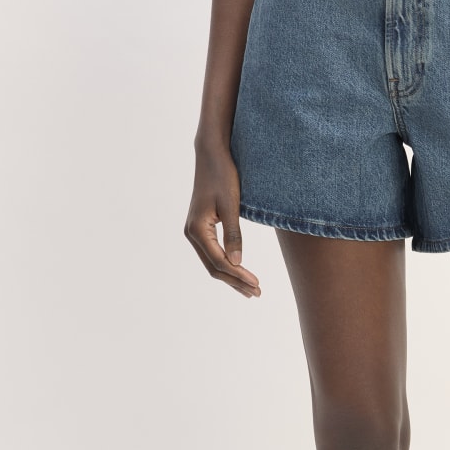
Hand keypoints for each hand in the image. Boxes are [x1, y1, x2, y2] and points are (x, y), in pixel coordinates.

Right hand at [184, 142, 260, 297]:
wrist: (212, 155)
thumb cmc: (223, 176)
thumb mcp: (231, 205)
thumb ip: (234, 235)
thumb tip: (236, 263)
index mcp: (197, 229)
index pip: (219, 261)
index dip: (238, 275)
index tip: (257, 285)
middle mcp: (192, 233)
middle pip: (214, 267)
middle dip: (236, 282)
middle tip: (257, 293)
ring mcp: (194, 232)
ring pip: (212, 263)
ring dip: (231, 277)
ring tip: (251, 289)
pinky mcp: (201, 228)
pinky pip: (212, 254)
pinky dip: (226, 266)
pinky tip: (239, 272)